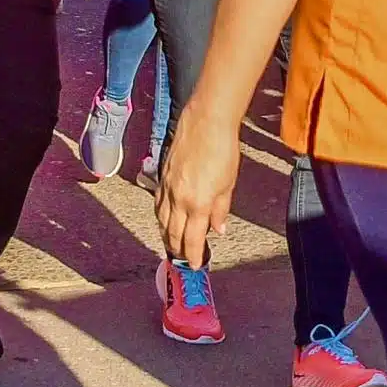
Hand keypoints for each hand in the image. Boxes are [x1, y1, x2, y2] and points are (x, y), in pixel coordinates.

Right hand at [153, 107, 237, 265]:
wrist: (206, 122)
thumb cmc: (222, 149)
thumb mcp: (228, 184)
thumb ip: (221, 209)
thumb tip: (218, 229)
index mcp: (198, 204)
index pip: (193, 239)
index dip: (194, 255)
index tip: (196, 265)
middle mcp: (179, 199)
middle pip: (174, 234)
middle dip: (179, 250)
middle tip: (184, 260)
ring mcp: (167, 188)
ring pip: (162, 221)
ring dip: (167, 236)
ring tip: (173, 245)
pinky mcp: (162, 177)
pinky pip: (158, 204)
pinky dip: (161, 217)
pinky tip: (164, 221)